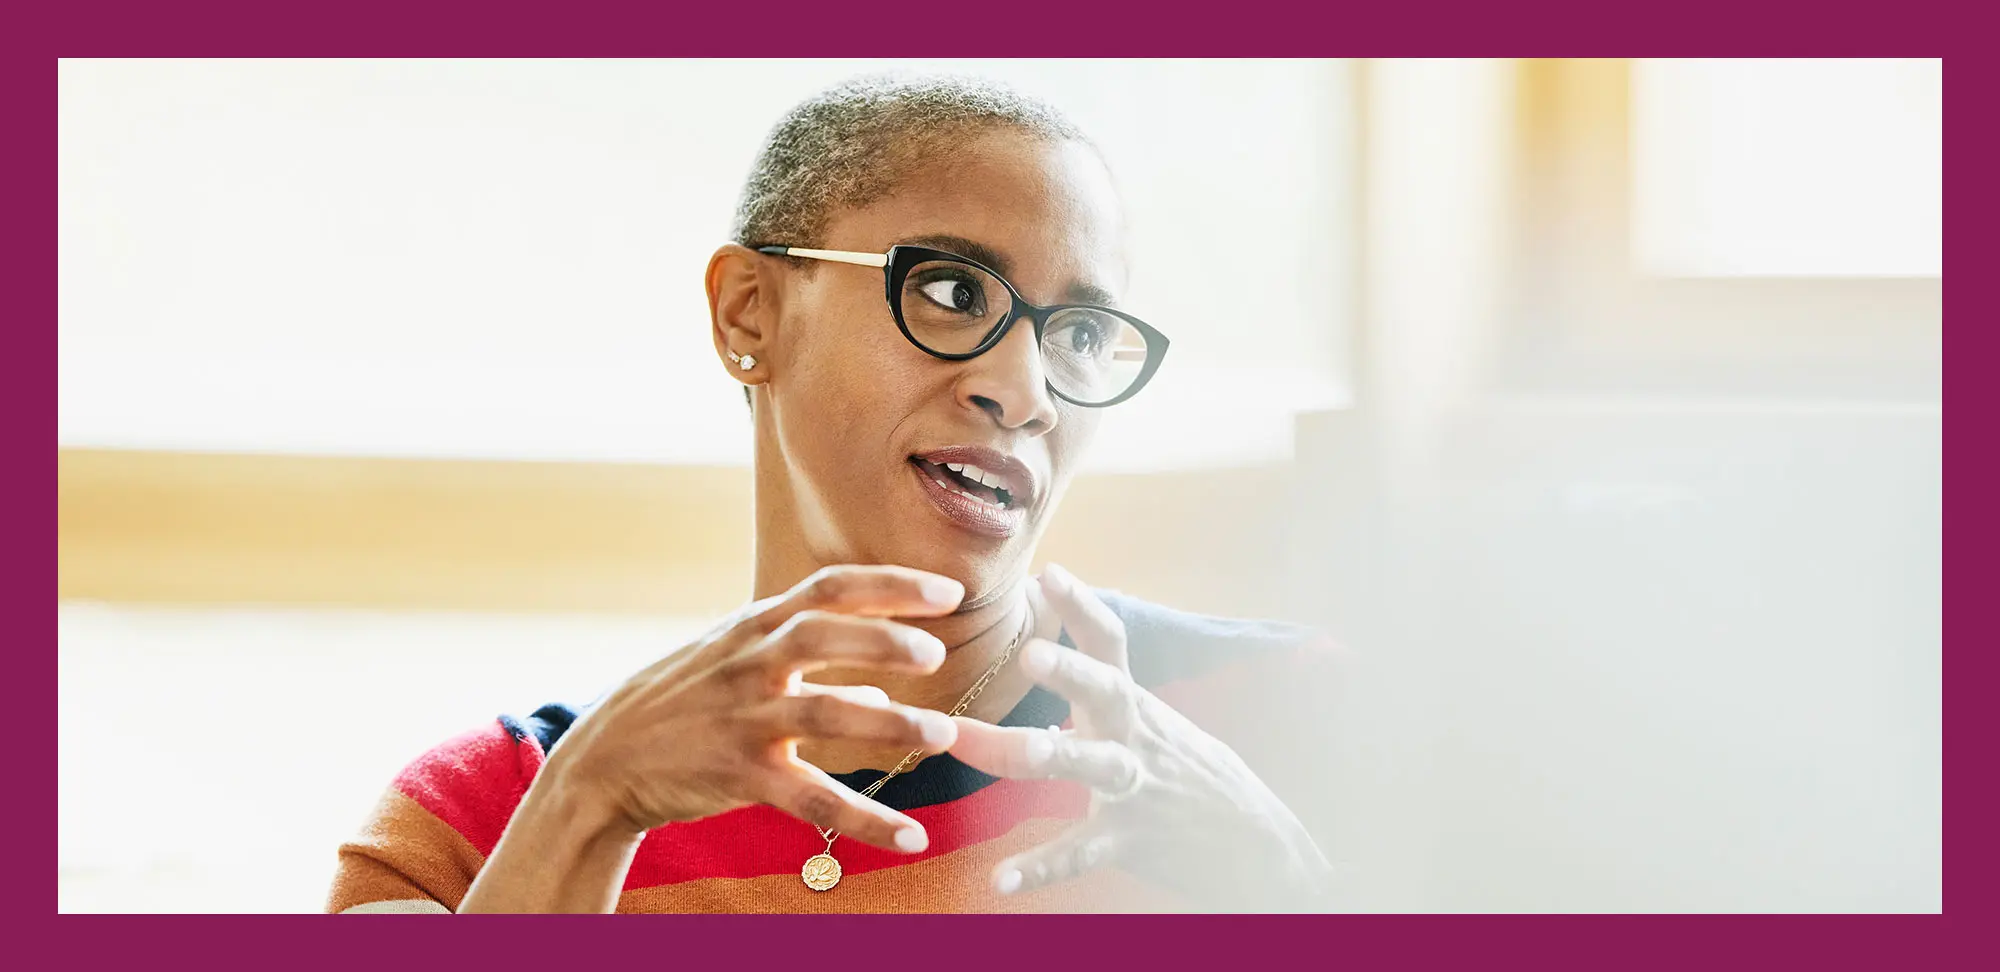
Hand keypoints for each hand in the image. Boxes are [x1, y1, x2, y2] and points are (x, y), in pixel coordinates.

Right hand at [545, 564, 965, 852]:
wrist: (604, 760)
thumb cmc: (682, 702)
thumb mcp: (735, 663)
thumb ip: (808, 670)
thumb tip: (877, 692)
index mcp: (754, 627)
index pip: (828, 588)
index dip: (890, 585)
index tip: (948, 593)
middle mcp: (750, 664)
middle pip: (819, 636)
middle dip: (881, 639)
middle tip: (936, 653)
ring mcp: (743, 720)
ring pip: (822, 716)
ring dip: (888, 724)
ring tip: (942, 734)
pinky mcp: (739, 776)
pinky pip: (811, 800)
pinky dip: (865, 820)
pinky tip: (911, 837)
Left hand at [948, 564, 1334, 910]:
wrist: (1258, 842)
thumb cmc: (1190, 774)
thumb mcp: (1150, 724)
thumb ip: (1102, 696)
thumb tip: (1050, 653)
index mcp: (1134, 704)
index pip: (1110, 643)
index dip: (1082, 607)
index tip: (1048, 572)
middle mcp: (1134, 735)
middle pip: (1106, 692)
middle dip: (1070, 672)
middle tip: (1030, 654)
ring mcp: (1135, 786)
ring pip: (1088, 764)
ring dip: (1041, 752)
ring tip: (984, 748)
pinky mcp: (1132, 838)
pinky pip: (1081, 851)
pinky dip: (1041, 867)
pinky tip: (1002, 879)